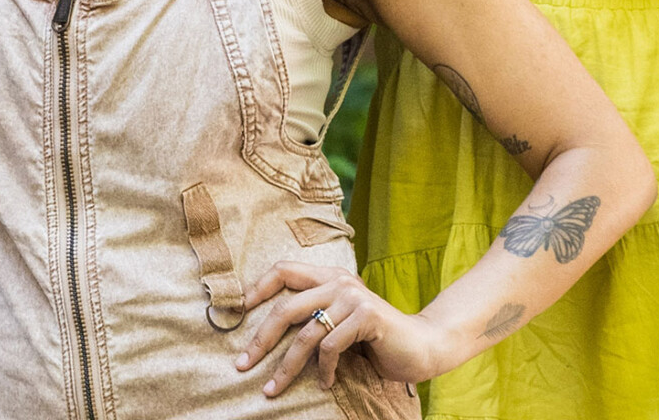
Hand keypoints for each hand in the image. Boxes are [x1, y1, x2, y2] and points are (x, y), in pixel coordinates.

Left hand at [232, 263, 464, 396]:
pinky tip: (324, 384)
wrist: (422, 347)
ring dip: (286, 367)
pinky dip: (323, 371)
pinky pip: (331, 348)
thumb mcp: (339, 322)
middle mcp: (338, 281)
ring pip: (305, 334)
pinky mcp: (367, 316)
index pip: (283, 270)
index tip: (237, 311)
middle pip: (285, 307)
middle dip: (260, 340)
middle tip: (243, 365)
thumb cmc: (374, 340)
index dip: (257, 288)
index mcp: (329, 276)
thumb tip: (266, 333)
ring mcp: (353, 297)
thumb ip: (313, 316)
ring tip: (274, 389)